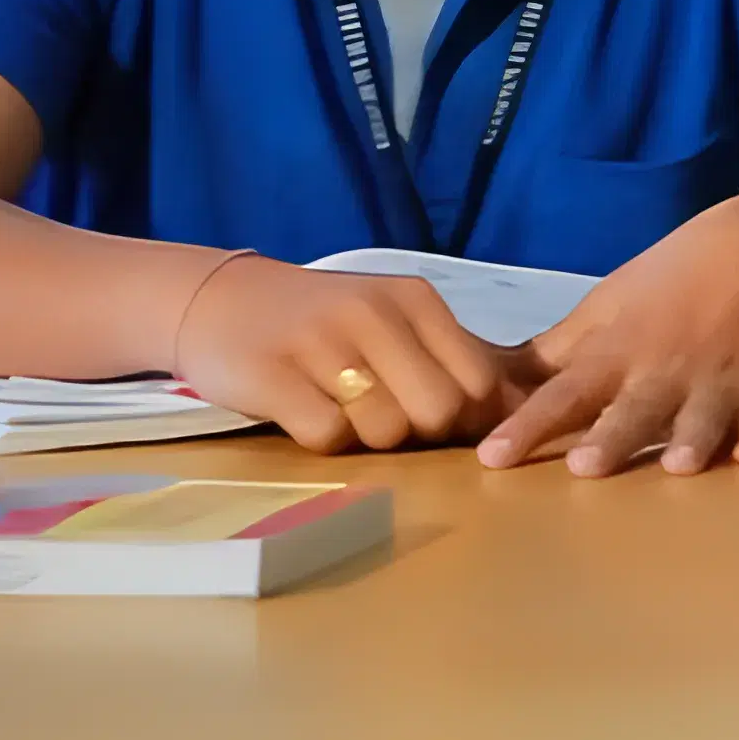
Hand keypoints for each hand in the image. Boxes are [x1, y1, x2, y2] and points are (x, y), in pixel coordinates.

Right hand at [169, 253, 538, 454]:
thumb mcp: (393, 322)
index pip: (479, 380)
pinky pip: (328, 437)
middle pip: (439, 410)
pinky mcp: (273, 375)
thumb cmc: (323, 323)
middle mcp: (374, 313)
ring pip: (386, 429)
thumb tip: (519, 409)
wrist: (220, 301)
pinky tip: (305, 413)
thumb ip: (448, 359)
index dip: (467, 418)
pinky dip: (323, 441)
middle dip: (421, 434)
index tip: (436, 423)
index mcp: (415, 299)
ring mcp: (322, 341)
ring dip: (368, 439)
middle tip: (385, 420)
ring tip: (341, 410)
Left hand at [477, 192, 738, 477]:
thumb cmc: (688, 267)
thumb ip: (566, 344)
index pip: (565, 393)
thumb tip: (504, 379)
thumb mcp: (618, 294)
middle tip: (585, 466)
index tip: (492, 459)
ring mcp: (727, 382)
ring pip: (703, 422)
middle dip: (612, 438)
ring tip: (679, 465)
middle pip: (633, 413)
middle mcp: (670, 370)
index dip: (528, 427)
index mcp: (624, 348)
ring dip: (691, 442)